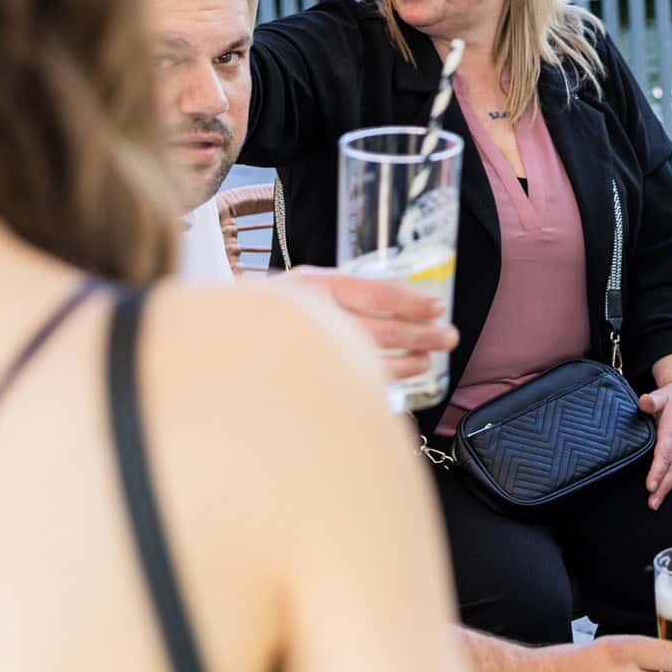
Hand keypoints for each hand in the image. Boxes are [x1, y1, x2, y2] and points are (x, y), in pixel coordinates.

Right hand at [277, 266, 457, 380]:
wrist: (223, 342)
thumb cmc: (270, 310)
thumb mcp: (304, 286)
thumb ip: (345, 291)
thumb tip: (401, 300)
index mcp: (313, 286)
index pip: (376, 293)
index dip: (412, 302)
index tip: (437, 307)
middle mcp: (310, 317)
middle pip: (381, 331)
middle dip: (422, 335)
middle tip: (448, 337)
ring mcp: (305, 353)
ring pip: (371, 363)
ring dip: (408, 363)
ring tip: (427, 360)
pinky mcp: (301, 382)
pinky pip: (352, 385)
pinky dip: (380, 383)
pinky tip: (397, 380)